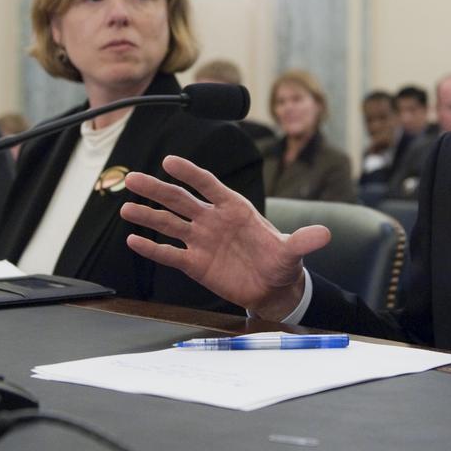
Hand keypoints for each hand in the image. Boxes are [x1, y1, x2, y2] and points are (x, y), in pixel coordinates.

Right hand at [121, 155, 330, 318]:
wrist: (273, 288)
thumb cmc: (281, 262)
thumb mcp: (294, 251)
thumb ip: (304, 241)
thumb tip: (325, 234)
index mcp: (234, 208)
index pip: (208, 185)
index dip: (190, 173)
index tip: (170, 161)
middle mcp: (213, 220)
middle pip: (180, 200)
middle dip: (157, 189)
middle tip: (133, 179)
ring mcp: (201, 240)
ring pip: (169, 223)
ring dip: (148, 215)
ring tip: (126, 207)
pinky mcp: (194, 264)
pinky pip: (169, 253)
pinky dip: (152, 247)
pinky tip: (133, 240)